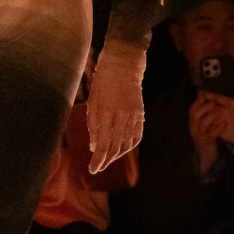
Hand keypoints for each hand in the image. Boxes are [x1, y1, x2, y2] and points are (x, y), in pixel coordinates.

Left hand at [86, 41, 144, 173]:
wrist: (124, 64)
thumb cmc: (103, 80)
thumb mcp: (93, 100)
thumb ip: (93, 124)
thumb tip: (93, 146)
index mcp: (107, 112)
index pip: (103, 143)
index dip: (98, 159)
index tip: (92, 170)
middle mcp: (121, 116)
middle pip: (114, 146)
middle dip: (105, 160)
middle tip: (97, 169)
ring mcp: (133, 116)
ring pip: (127, 143)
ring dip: (116, 155)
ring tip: (107, 160)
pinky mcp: (140, 114)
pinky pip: (136, 136)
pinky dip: (129, 146)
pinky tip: (122, 150)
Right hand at [188, 92, 224, 172]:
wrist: (207, 156)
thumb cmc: (207, 138)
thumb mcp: (203, 127)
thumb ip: (204, 116)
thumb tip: (209, 102)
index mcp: (192, 124)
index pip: (191, 111)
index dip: (197, 103)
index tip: (204, 97)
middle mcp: (194, 129)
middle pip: (195, 115)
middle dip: (205, 108)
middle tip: (214, 103)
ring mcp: (200, 136)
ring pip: (203, 123)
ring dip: (212, 116)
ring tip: (221, 111)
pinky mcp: (208, 142)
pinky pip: (212, 133)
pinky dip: (218, 127)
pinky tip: (224, 124)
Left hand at [200, 80, 233, 144]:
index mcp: (231, 103)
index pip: (216, 97)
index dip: (207, 95)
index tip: (200, 93)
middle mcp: (226, 112)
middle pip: (210, 107)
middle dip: (203, 106)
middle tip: (198, 105)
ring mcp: (223, 122)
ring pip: (209, 117)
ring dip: (203, 116)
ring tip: (198, 114)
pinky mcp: (221, 131)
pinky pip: (211, 127)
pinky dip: (206, 125)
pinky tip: (203, 124)